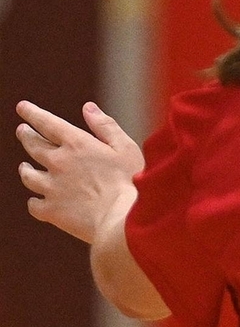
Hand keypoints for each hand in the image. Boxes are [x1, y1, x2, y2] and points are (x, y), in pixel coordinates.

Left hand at [16, 101, 143, 243]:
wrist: (121, 219)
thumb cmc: (130, 181)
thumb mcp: (125, 147)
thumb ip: (105, 126)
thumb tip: (88, 107)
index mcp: (77, 144)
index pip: (47, 123)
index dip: (33, 113)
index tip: (22, 107)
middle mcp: (58, 163)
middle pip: (33, 146)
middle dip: (26, 135)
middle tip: (22, 130)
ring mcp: (51, 188)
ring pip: (28, 175)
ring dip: (25, 169)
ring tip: (25, 167)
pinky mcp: (50, 211)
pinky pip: (33, 204)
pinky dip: (34, 201)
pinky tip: (36, 200)